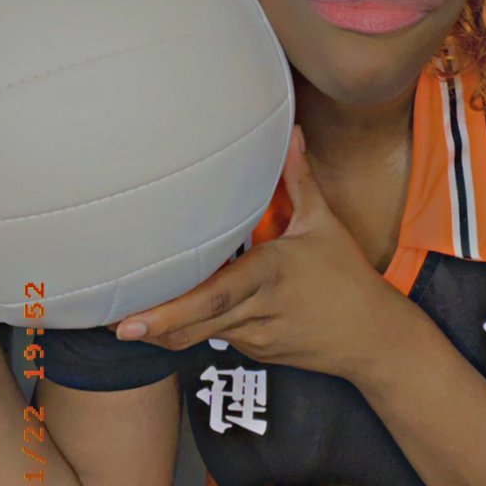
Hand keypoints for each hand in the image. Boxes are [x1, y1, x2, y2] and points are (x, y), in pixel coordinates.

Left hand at [110, 126, 389, 382]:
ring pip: (198, 338)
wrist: (375, 339)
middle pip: (195, 326)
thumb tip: (291, 133)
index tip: (132, 320)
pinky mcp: (255, 352)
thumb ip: (300, 180)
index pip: (214, 296)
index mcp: (271, 276)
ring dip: (163, 329)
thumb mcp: (325, 225)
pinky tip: (166, 318)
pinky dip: (190, 329)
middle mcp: (258, 312)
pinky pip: (216, 338)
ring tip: (125, 318)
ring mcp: (255, 338)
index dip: (171, 311)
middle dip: (151, 327)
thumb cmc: (349, 278)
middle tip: (110, 322)